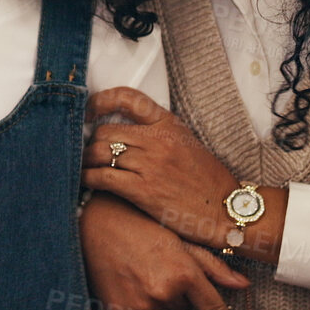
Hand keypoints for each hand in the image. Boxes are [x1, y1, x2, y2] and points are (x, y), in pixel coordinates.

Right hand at [80, 193, 246, 309]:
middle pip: (182, 307)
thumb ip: (213, 267)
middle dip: (175, 291)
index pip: (212, 308)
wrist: (95, 225)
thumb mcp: (180, 241)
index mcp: (183, 274)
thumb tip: (244, 285)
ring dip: (156, 298)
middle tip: (156, 266)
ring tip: (140, 271)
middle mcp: (164, 294)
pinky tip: (126, 281)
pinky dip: (136, 303)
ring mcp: (140, 306)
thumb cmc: (141, 226)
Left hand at [83, 86, 236, 247]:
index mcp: (169, 124)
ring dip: (85, 161)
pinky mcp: (143, 190)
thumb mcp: (187, 144)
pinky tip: (85, 182)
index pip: (128, 98)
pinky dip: (87, 178)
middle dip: (90, 142)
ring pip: (99, 152)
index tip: (89, 110)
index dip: (101, 101)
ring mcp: (150, 164)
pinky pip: (102, 177)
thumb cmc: (208, 182)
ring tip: (81, 167)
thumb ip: (159, 134)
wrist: (227, 211)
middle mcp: (158, 140)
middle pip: (105, 131)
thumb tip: (128, 133)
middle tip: (84, 152)